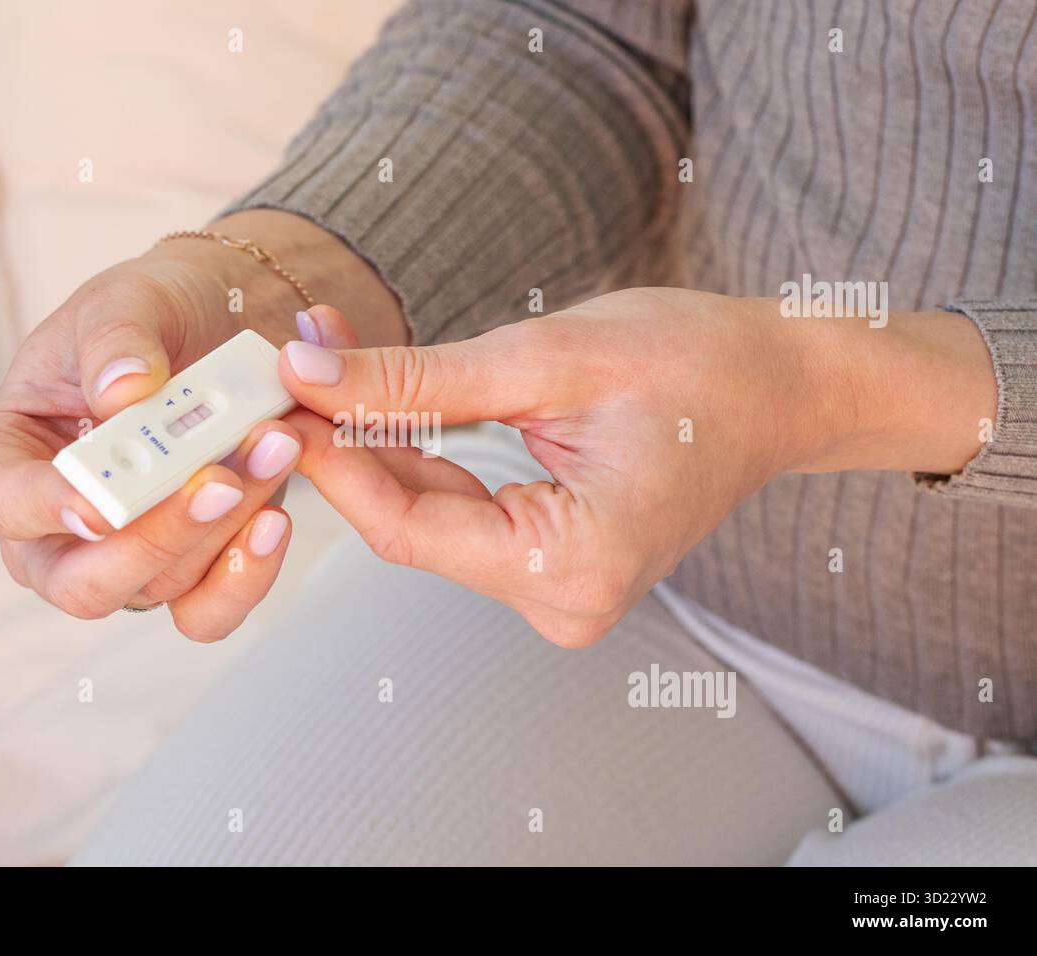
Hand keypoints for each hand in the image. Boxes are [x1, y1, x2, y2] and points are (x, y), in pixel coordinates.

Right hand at [0, 205, 405, 639]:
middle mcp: (53, 528)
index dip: (38, 509)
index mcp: (4, 455)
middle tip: (219, 482)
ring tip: (274, 449)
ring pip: (157, 586)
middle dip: (155, 538)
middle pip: (80, 581)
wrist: (222, 328)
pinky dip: (245, 577)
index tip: (99, 501)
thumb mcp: (127, 298)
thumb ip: (117, 338)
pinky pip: (206, 612)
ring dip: (223, 528)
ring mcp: (121, 560)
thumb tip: (122, 388)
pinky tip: (273, 520)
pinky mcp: (186, 573)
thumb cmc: (150, 316)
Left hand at [281, 288, 996, 646]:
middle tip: (289, 362)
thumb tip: (308, 374)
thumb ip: (418, 379)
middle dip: (347, 443)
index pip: (407, 527)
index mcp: (572, 567)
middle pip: (413, 526)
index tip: (273, 395)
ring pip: (432, 518)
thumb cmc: (696, 362)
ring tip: (325, 364)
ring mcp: (560, 591)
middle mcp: (562, 603)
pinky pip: (465, 514)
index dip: (332, 461)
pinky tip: (380, 402)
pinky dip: (423, 456)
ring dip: (379, 443)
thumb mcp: (547, 359)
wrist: (784, 383)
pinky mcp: (555, 564)